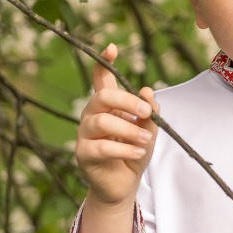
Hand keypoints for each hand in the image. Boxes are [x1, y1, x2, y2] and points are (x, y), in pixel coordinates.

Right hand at [75, 43, 158, 207]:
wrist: (124, 184)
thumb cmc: (134, 152)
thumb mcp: (149, 130)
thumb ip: (149, 112)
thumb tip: (148, 91)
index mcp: (107, 105)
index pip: (101, 79)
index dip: (104, 63)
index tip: (112, 48)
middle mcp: (92, 115)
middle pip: (102, 97)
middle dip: (126, 101)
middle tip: (146, 112)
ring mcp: (84, 134)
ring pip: (102, 122)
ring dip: (129, 130)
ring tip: (146, 139)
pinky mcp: (83, 154)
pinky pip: (101, 147)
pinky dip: (123, 149)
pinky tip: (138, 153)